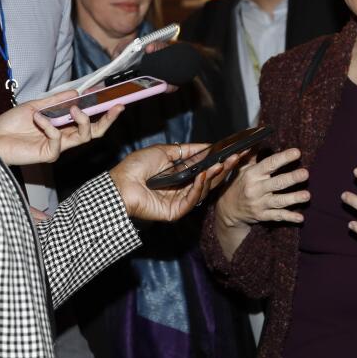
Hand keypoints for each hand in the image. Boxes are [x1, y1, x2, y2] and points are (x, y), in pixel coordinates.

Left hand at [0, 90, 123, 165]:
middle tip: (117, 107)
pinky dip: (49, 125)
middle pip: (94, 131)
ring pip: (83, 136)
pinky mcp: (48, 154)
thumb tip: (77, 92)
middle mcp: (64, 137)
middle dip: (108, 119)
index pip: (89, 120)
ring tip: (74, 108)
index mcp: (63, 126)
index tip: (115, 99)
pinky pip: (57, 139)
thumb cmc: (12, 125)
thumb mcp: (35, 106)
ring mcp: (58, 146)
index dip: (103, 111)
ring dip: (82, 120)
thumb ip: (56, 101)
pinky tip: (37, 117)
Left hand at [110, 142, 239, 221]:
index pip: (204, 168)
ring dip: (214, 176)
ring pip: (203, 190)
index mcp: (180, 175)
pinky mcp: (175, 211)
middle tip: (237, 157)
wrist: (119, 183)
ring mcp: (179, 201)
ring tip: (222, 163)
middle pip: (209, 179)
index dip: (218, 160)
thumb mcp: (163, 151)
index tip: (232, 151)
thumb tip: (206, 146)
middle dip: (223, 168)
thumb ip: (186, 150)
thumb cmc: (136, 167)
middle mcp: (182, 188)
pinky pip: (191, 200)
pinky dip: (199, 187)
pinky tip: (204, 174)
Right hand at [212, 148, 309, 258]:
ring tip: (307, 195)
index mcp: (252, 174)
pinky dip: (289, 217)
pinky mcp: (262, 216)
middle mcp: (256, 189)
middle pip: (276, 183)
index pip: (269, 164)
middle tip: (305, 173)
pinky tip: (300, 218)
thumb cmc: (238, 184)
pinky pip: (277, 217)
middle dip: (291, 178)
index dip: (283, 158)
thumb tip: (258, 136)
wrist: (227, 210)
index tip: (297, 152)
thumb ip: (252, 154)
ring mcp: (259, 204)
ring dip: (293, 198)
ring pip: (279, 201)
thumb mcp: (242, 168)